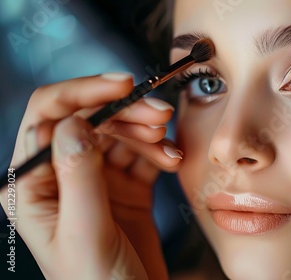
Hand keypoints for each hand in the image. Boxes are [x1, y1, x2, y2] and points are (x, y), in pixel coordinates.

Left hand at [0, 73, 181, 278]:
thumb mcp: (86, 233)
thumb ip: (78, 175)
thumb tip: (74, 122)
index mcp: (33, 187)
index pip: (48, 120)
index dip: (83, 94)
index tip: (121, 85)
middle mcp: (62, 177)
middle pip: (91, 121)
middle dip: (126, 114)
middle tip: (159, 115)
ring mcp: (97, 181)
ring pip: (120, 135)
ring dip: (147, 133)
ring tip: (169, 147)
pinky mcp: (126, 188)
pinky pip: (142, 154)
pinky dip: (159, 152)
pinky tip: (172, 160)